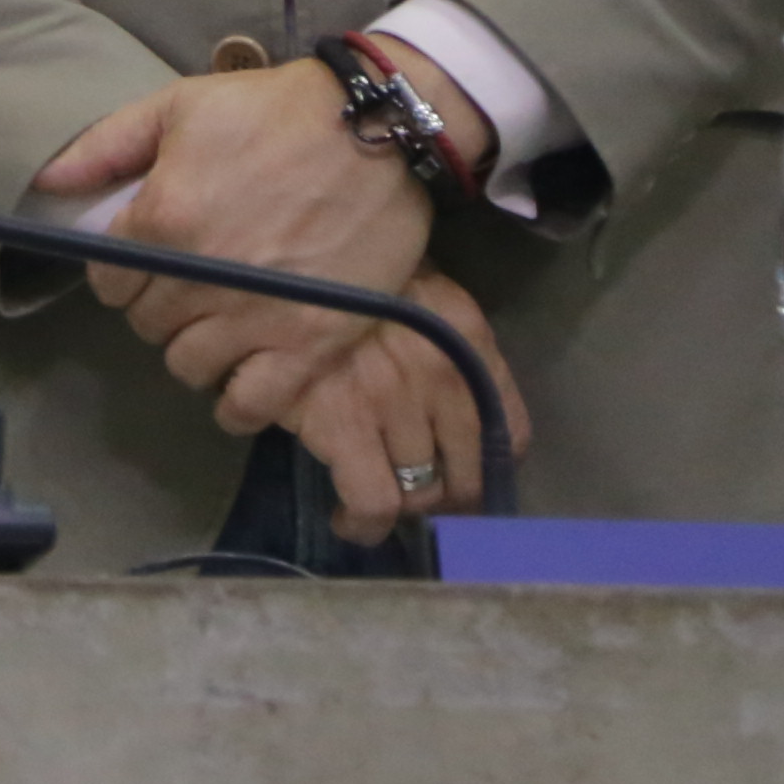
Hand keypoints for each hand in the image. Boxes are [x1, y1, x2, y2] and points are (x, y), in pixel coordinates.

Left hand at [34, 58, 432, 391]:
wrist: (377, 129)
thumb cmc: (274, 111)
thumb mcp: (179, 106)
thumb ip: (105, 147)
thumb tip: (48, 182)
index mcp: (162, 219)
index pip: (107, 282)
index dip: (122, 274)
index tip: (146, 263)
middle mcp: (201, 276)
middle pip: (147, 325)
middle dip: (158, 308)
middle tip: (186, 289)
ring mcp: (257, 315)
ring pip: (189, 366)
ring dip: (194, 350)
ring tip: (216, 325)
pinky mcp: (312, 342)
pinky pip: (252, 403)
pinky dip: (237, 403)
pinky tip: (238, 381)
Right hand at [255, 272, 526, 546]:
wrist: (273, 259)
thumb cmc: (349, 280)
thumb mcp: (417, 294)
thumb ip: (451, 349)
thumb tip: (459, 419)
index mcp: (470, 338)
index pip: (510, 433)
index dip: (489, 468)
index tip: (464, 475)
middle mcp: (445, 374)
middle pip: (468, 476)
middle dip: (445, 498)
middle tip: (418, 497)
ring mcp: (394, 401)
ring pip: (422, 493)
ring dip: (402, 508)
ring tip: (380, 503)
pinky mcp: (341, 423)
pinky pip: (372, 502)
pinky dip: (363, 524)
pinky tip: (349, 520)